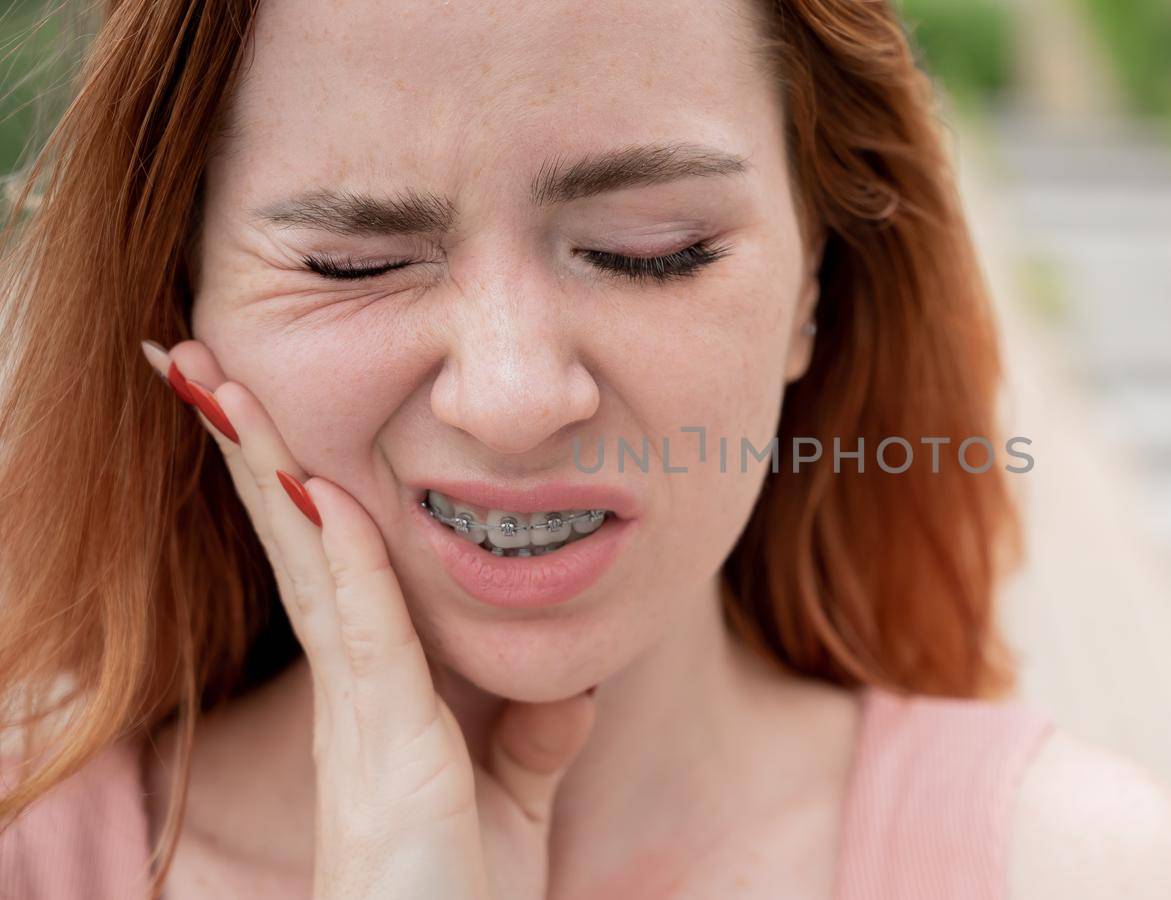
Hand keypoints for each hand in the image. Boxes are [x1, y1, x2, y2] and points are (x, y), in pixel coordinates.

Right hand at [140, 339, 594, 898]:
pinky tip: (319, 490)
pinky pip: (360, 632)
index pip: (328, 566)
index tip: (260, 408)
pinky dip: (341, 558)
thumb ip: (532, 742)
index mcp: (375, 700)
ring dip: (267, 469)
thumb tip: (570, 686)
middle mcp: (351, 695)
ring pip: (310, 566)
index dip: (293, 485)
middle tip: (196, 361)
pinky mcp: (386, 752)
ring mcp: (359, 719)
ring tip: (218, 382)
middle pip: (296, 544)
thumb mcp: (511, 806)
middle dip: (250, 450)